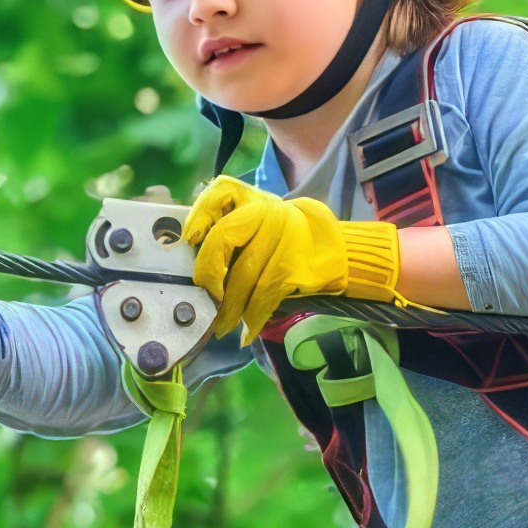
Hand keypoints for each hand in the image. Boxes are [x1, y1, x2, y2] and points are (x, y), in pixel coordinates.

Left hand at [181, 176, 400, 339]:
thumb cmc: (289, 236)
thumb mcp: (262, 219)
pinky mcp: (294, 267)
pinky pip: (264, 297)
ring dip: (228, 309)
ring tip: (221, 326)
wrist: (339, 248)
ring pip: (242, 276)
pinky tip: (246, 333)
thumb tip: (194, 255)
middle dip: (208, 274)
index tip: (189, 240)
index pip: (219, 194)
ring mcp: (283, 240)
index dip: (199, 216)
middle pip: (223, 239)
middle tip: (203, 298)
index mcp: (254, 199)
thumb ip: (233, 228)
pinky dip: (252, 320)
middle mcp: (267, 214)